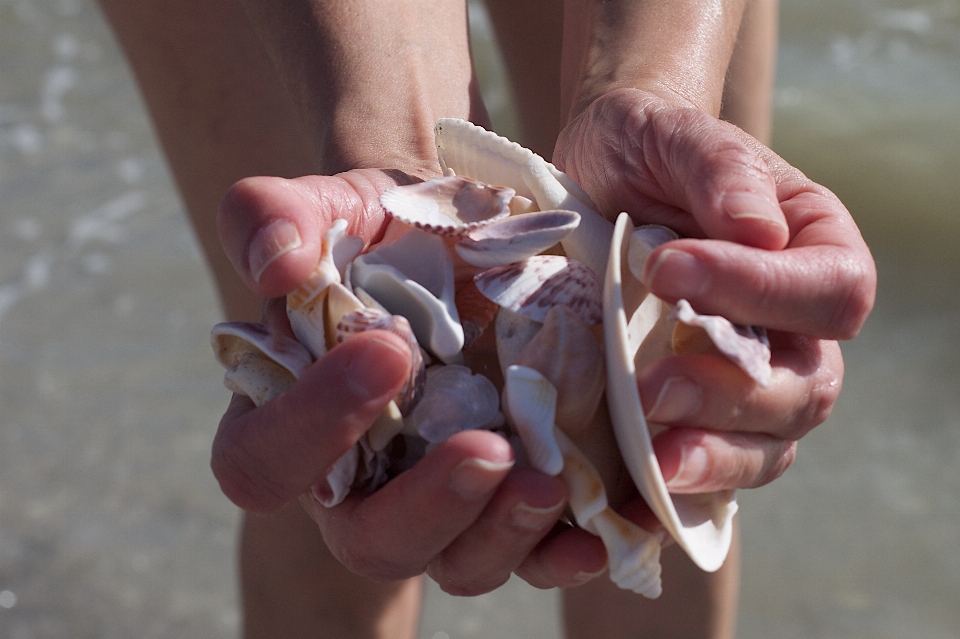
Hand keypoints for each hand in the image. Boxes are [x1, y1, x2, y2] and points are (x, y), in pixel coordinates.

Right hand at [214, 169, 605, 593]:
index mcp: (291, 421)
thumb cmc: (382, 232)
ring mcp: (439, 500)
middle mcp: (361, 482)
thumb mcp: (328, 207)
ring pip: (456, 562)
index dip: (314, 425)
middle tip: (489, 447)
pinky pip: (532, 555)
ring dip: (501, 536)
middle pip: (369, 540)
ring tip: (550, 484)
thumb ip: (273, 218)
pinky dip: (565, 553)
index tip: (388, 349)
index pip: (266, 459)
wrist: (464, 241)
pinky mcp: (506, 500)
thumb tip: (274, 268)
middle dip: (428, 506)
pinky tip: (602, 533)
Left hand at [554, 88, 876, 493]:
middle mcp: (795, 325)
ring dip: (715, 456)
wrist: (597, 177)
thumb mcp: (676, 136)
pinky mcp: (693, 412)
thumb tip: (760, 230)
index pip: (831, 292)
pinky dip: (681, 487)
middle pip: (809, 386)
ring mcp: (746, 377)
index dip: (761, 293)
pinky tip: (639, 495)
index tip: (667, 268)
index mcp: (813, 251)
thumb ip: (720, 172)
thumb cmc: (646, 149)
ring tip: (652, 460)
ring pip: (771, 442)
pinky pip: (710, 464)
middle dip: (733, 394)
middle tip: (651, 387)